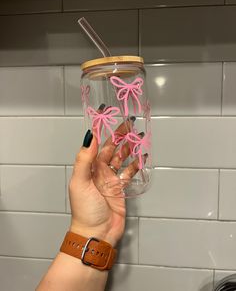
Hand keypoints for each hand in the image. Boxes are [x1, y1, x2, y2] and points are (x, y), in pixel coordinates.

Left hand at [69, 118, 139, 246]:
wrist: (96, 232)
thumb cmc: (85, 209)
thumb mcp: (80, 182)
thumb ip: (84, 159)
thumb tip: (89, 136)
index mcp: (89, 167)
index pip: (96, 143)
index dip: (102, 130)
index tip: (110, 116)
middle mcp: (100, 170)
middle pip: (111, 148)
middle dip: (120, 135)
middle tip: (130, 123)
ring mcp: (111, 179)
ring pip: (121, 158)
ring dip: (129, 147)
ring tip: (138, 136)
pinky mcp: (121, 188)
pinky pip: (129, 173)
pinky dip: (135, 165)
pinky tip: (141, 158)